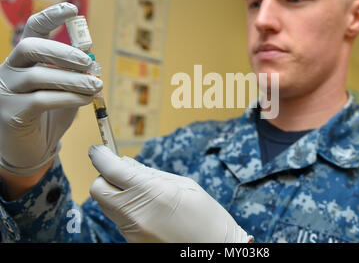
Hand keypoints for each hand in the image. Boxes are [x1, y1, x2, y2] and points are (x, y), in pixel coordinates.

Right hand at [0, 3, 102, 175]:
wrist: (31, 149)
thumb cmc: (50, 115)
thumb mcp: (66, 90)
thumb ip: (76, 75)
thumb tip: (94, 62)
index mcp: (24, 59)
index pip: (33, 29)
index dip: (51, 16)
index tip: (73, 9)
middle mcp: (10, 69)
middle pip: (31, 47)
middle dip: (63, 51)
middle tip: (88, 62)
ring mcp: (6, 91)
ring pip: (39, 76)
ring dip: (73, 79)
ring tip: (95, 85)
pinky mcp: (10, 113)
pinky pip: (42, 100)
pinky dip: (68, 97)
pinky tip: (85, 99)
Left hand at [88, 145, 252, 242]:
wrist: (217, 251)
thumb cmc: (207, 217)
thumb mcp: (185, 186)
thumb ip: (151, 174)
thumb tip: (126, 163)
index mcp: (153, 193)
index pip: (111, 170)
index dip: (100, 156)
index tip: (99, 149)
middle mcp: (137, 214)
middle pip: (98, 189)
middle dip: (104, 176)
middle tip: (121, 171)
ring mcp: (133, 232)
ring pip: (106, 205)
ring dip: (114, 192)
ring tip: (139, 189)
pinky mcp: (133, 242)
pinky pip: (118, 219)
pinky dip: (125, 207)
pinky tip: (146, 207)